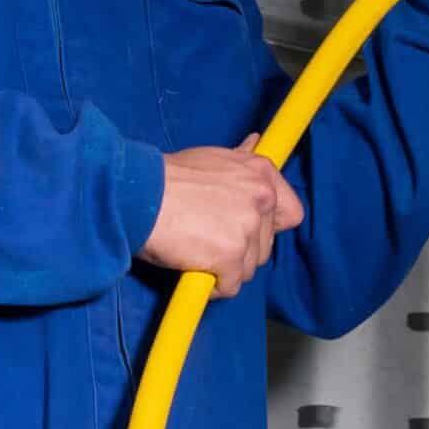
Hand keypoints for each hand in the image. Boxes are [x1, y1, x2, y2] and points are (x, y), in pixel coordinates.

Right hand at [138, 134, 305, 297]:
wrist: (137, 195)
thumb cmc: (167, 178)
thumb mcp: (211, 159)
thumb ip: (239, 162)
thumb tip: (256, 142)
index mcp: (261, 173)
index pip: (291, 213)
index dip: (267, 226)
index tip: (244, 228)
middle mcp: (261, 198)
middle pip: (265, 246)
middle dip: (239, 250)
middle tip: (206, 239)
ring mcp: (247, 228)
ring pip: (248, 268)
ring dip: (225, 269)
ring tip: (196, 251)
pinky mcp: (231, 257)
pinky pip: (230, 287)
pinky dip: (212, 286)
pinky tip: (192, 268)